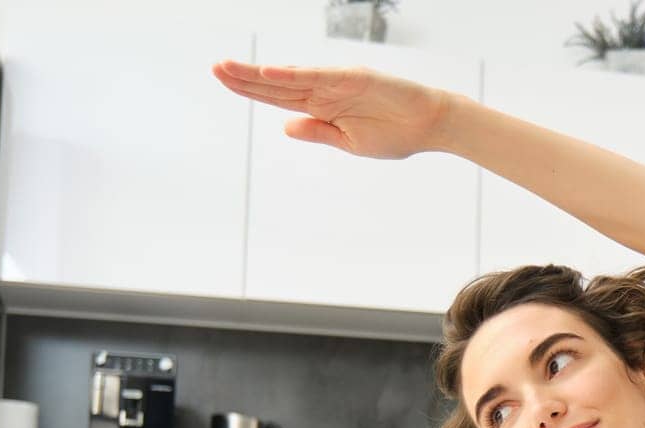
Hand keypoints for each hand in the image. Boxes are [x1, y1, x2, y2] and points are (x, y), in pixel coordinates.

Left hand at [210, 59, 452, 159]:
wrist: (430, 125)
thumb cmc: (396, 134)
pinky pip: (317, 76)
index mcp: (323, 106)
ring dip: (258, 74)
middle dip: (244, 77)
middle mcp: (324, 90)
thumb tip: (284, 125)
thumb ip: (317, 131)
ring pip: (290, 77)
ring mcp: (337, 82)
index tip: (223, 80)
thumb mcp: (349, 143)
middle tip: (214, 68)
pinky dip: (293, 74)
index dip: (250, 88)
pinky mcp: (353, 78)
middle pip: (276, 84)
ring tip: (228, 68)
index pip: (278, 96)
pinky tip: (269, 73)